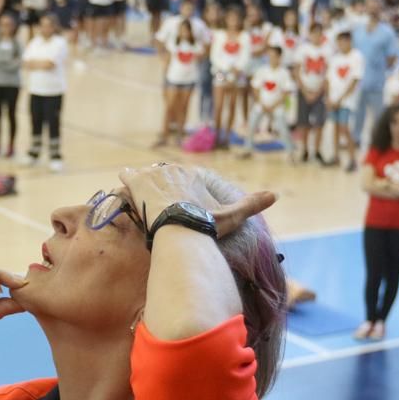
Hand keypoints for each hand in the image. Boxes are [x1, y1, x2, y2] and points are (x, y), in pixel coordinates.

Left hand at [118, 163, 275, 238]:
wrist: (181, 229)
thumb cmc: (206, 225)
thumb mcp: (233, 215)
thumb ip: (252, 204)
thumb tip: (276, 195)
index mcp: (193, 175)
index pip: (183, 175)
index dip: (179, 186)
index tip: (176, 198)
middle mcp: (173, 170)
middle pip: (164, 173)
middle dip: (160, 184)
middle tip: (156, 197)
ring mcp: (154, 175)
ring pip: (146, 174)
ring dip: (143, 182)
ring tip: (139, 192)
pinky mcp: (137, 184)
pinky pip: (127, 176)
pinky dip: (126, 179)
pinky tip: (123, 182)